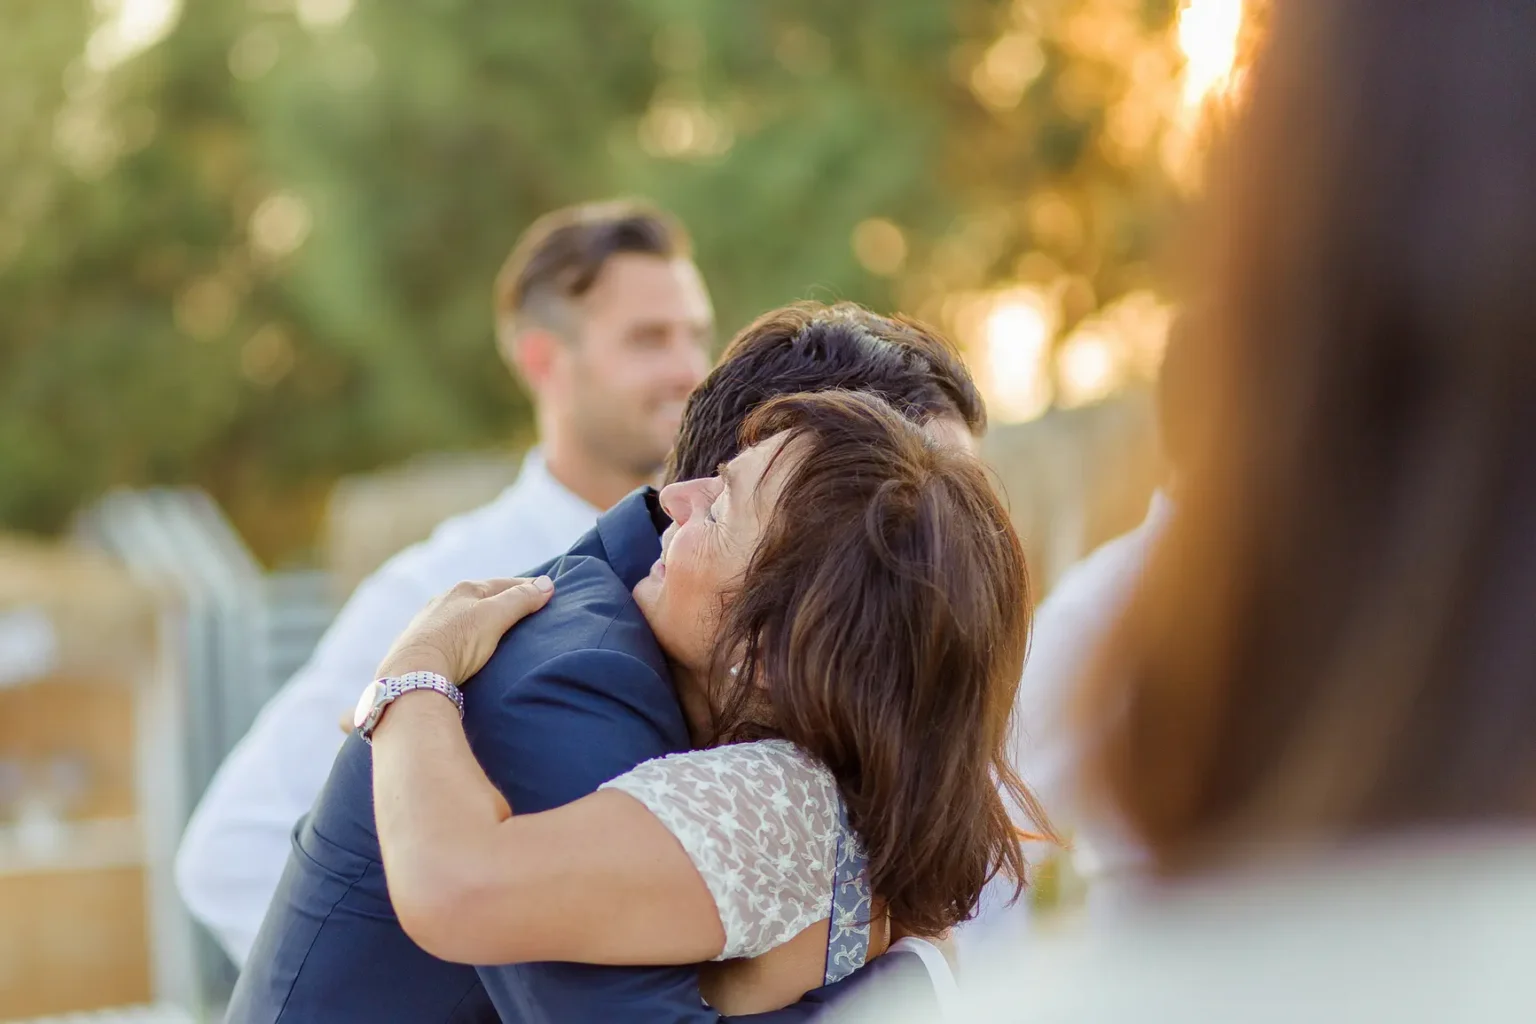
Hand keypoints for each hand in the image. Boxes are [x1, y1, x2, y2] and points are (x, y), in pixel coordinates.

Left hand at [375, 576, 553, 684]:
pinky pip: (447, 635)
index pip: (503, 584)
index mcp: (464, 590)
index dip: (526, 588)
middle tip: (523, 611)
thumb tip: (547, 584)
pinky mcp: (419, 646)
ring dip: (478, 621)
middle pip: (480, 598)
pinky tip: (465, 648)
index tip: (544, 592)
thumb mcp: (495, 616)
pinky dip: (462, 637)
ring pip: (461, 617)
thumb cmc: (457, 641)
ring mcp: (429, 623)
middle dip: (501, 602)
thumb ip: (520, 600)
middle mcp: (443, 601)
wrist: (413, 672)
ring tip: (494, 631)